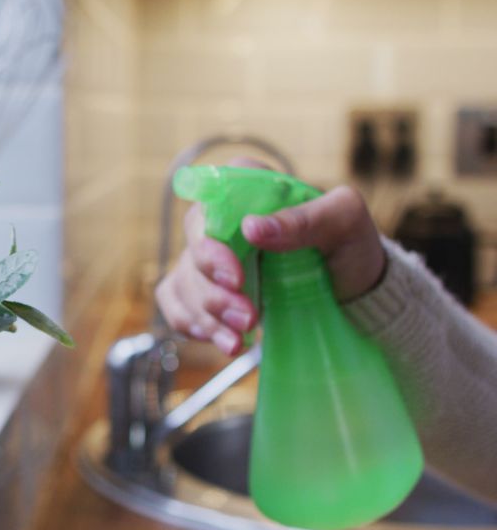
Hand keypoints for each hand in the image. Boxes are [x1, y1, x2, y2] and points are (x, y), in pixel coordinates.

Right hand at [155, 158, 385, 354]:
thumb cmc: (350, 246)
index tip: (235, 276)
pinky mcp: (203, 287)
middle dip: (214, 292)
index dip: (212, 242)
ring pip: (184, 283)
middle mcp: (221, 219)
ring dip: (208, 317)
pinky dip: (194, 326)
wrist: (352, 290)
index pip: (210, 204)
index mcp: (250, 188)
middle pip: (193, 251)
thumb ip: (304, 219)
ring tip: (241, 340)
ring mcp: (208, 256)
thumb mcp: (345, 222)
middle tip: (249, 317)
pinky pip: (176, 304)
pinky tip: (225, 341)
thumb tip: (252, 227)